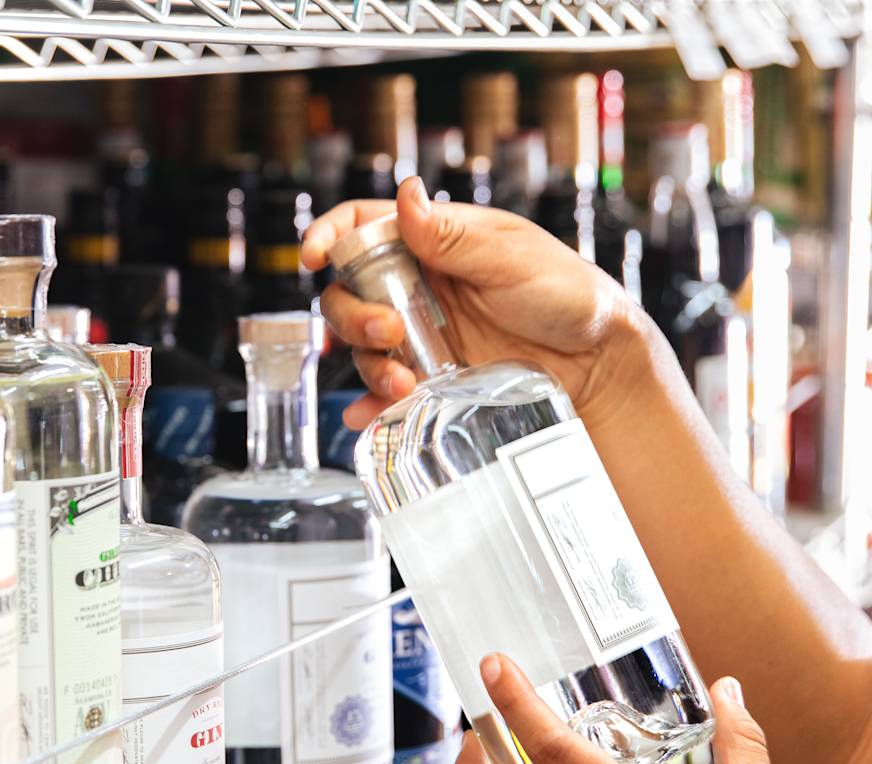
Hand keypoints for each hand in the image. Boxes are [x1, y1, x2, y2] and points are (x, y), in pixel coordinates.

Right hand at [301, 176, 655, 430]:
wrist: (597, 364)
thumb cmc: (568, 295)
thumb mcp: (513, 258)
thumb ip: (453, 237)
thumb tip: (406, 197)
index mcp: (433, 242)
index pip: (363, 225)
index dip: (330, 235)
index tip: (315, 256)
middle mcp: (417, 286)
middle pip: (348, 293)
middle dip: (351, 315)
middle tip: (386, 332)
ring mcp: (420, 333)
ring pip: (362, 345)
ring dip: (367, 364)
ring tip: (401, 384)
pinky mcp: (429, 375)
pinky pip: (384, 389)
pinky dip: (369, 405)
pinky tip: (368, 416)